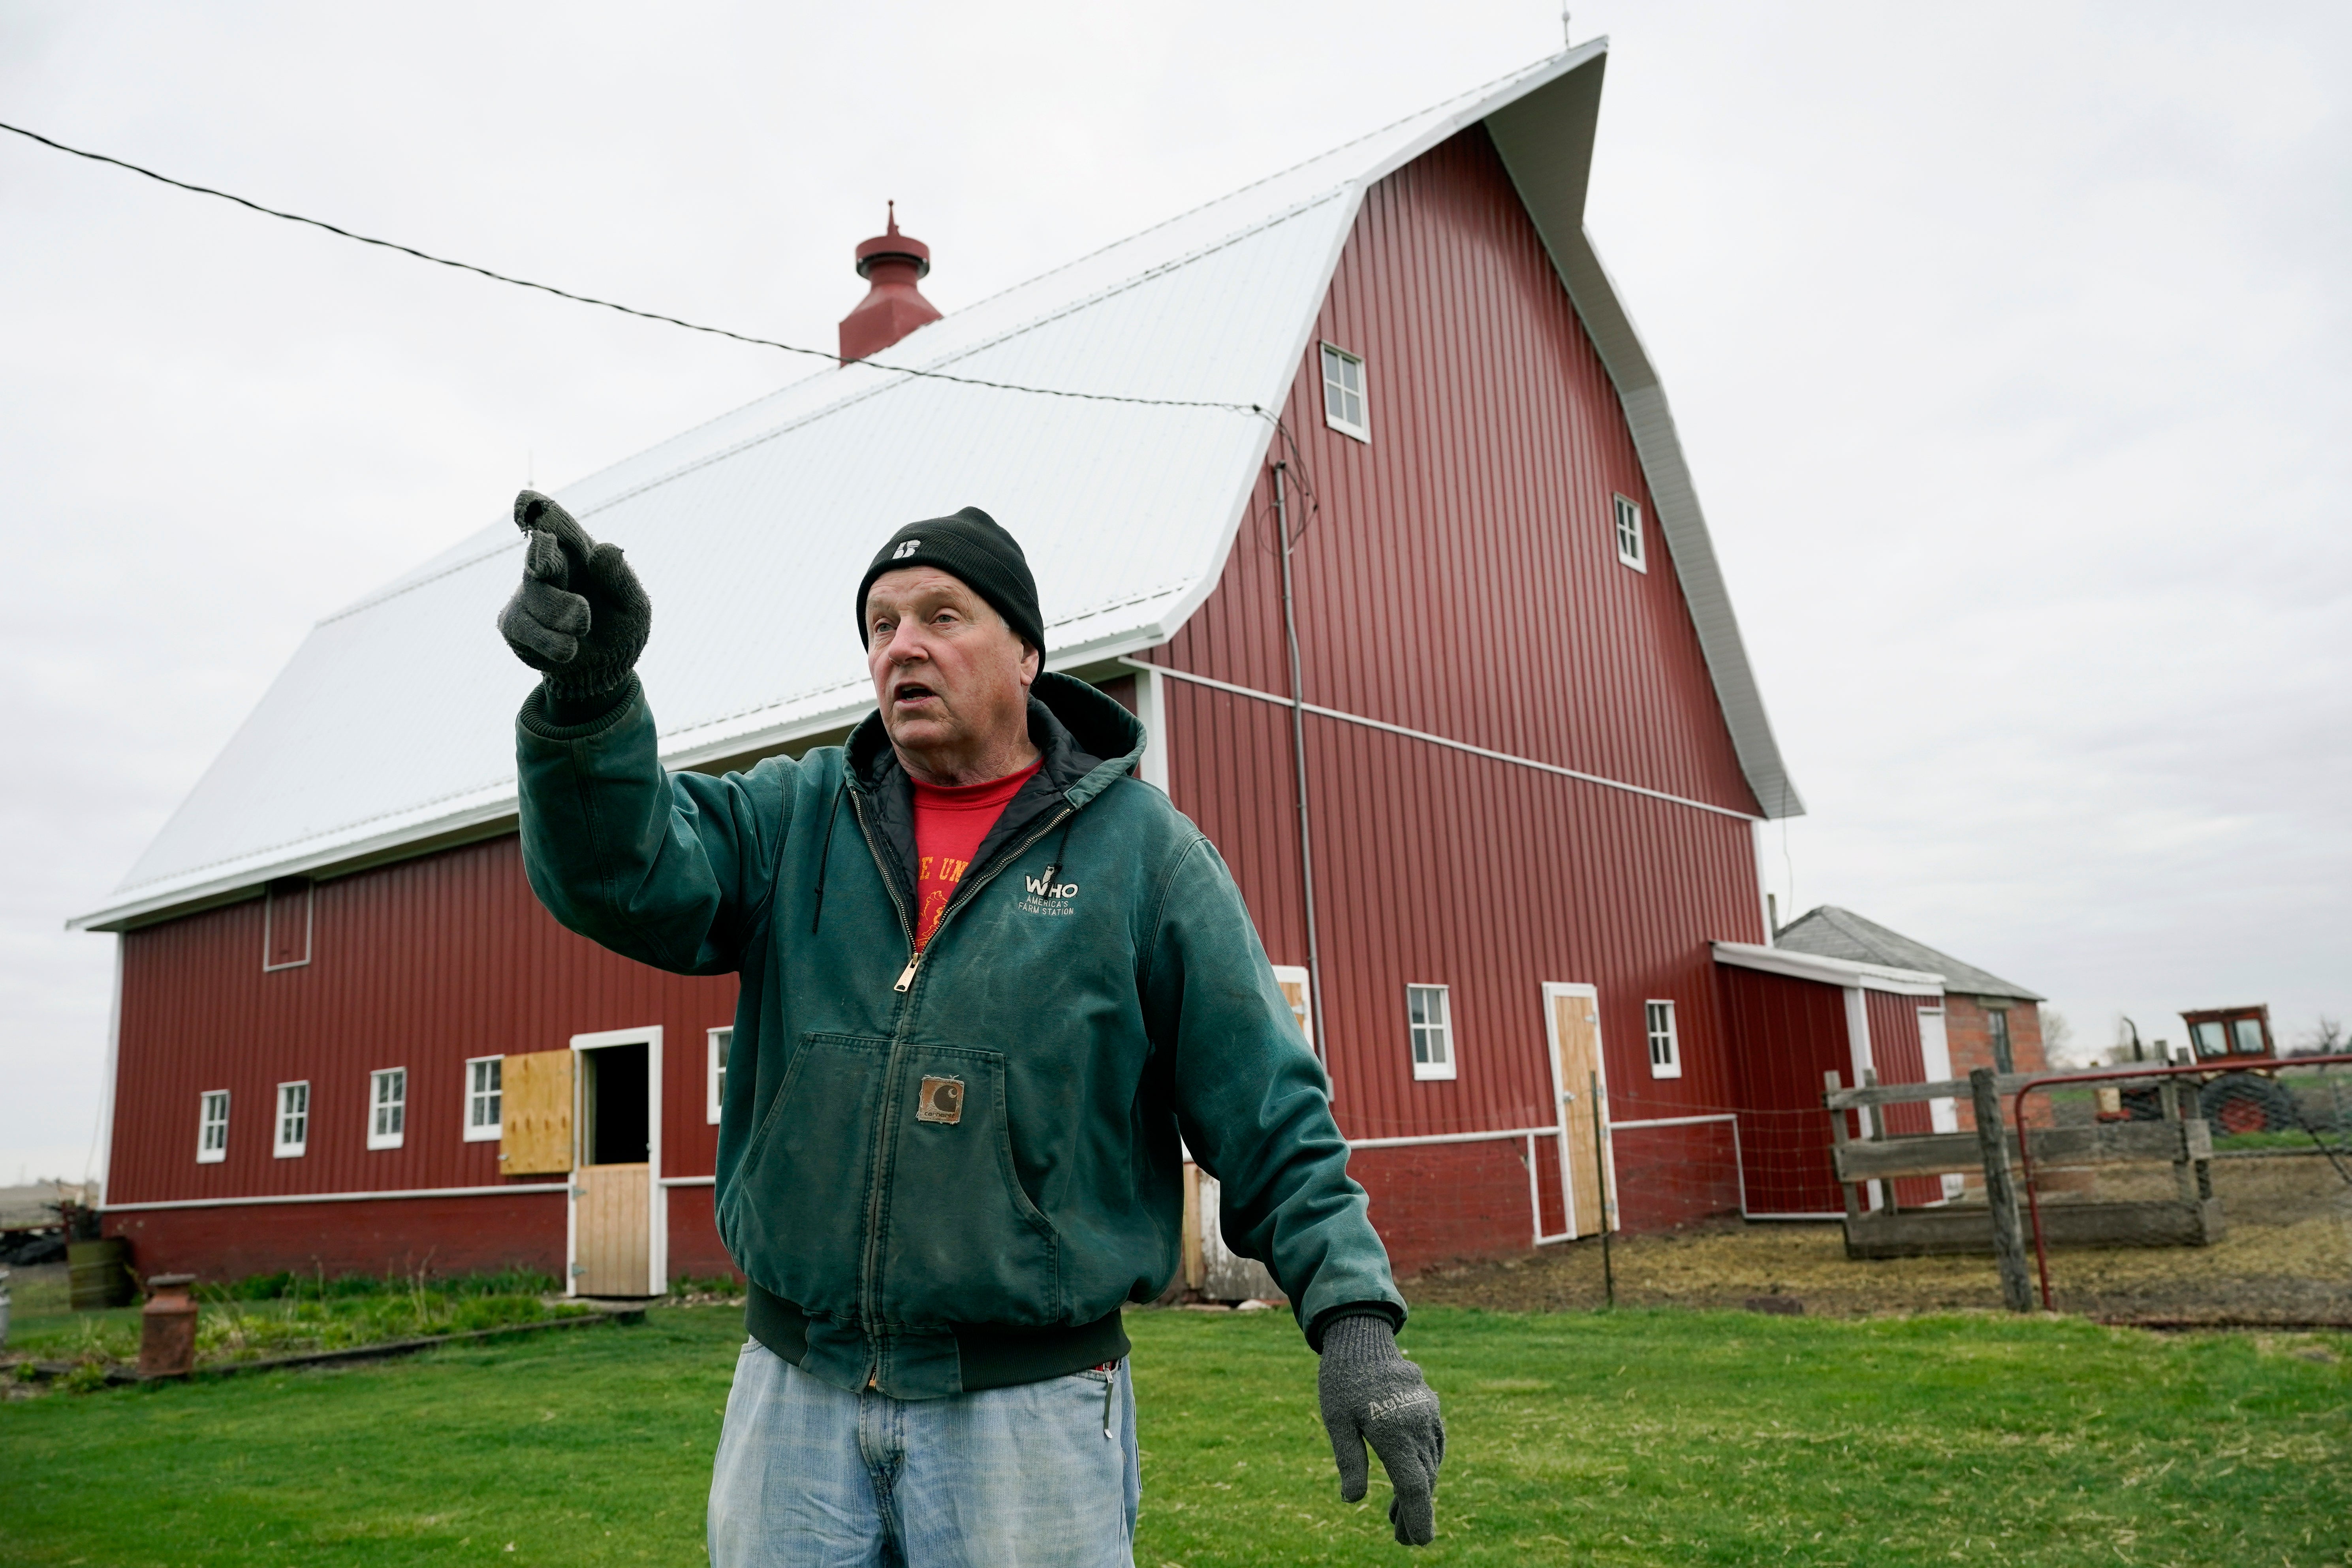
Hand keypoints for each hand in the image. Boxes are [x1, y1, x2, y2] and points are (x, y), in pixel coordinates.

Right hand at [495, 489, 650, 699]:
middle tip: (543, 558)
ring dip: (564, 615)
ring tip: (583, 628)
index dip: (544, 513)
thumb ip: (621, 580)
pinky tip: (569, 649)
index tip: (526, 500)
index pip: (561, 526)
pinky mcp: (514, 622)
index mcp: (581, 553)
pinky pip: (528, 628)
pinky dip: (553, 642)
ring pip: (538, 595)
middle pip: (541, 553)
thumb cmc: (621, 627)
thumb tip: (606, 549)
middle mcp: (551, 565)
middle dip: (542, 556)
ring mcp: (528, 593)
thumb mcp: (633, 606)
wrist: (605, 669)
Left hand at [1318, 1314, 1443, 1544]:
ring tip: (1400, 1517)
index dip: (1419, 1519)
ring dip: (1419, 1492)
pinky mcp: (1430, 1408)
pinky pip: (1433, 1445)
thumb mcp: (1337, 1422)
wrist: (1362, 1336)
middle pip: (1423, 1481)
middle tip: (1402, 1539)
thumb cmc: (1342, 1381)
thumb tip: (1352, 1500)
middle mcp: (1418, 1426)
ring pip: (1430, 1464)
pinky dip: (1425, 1467)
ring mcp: (1428, 1416)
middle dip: (1415, 1513)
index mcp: (1394, 1433)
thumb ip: (1349, 1461)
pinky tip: (1413, 1479)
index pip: (1414, 1488)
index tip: (1419, 1542)